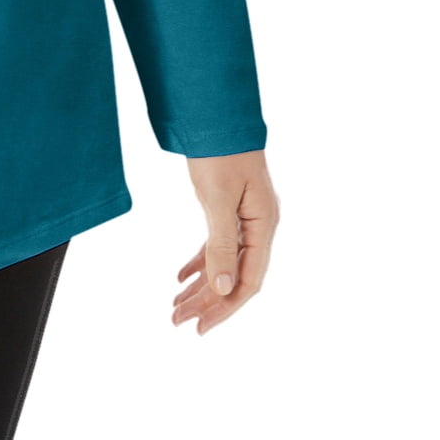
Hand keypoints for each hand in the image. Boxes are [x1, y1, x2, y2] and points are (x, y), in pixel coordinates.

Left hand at [171, 149, 278, 334]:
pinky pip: (217, 244)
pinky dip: (200, 261)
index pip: (248, 281)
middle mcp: (259, 225)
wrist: (215, 111)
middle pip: (236, 277)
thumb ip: (221, 245)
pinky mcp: (230, 207)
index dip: (224, 308)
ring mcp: (246, 216)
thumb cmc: (220, 151)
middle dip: (207, 302)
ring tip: (175, 306)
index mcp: (264, 225)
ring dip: (201, 286)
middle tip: (177, 321)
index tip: (200, 328)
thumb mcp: (218, 199)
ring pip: (224, 262)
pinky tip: (181, 277)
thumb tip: (222, 289)